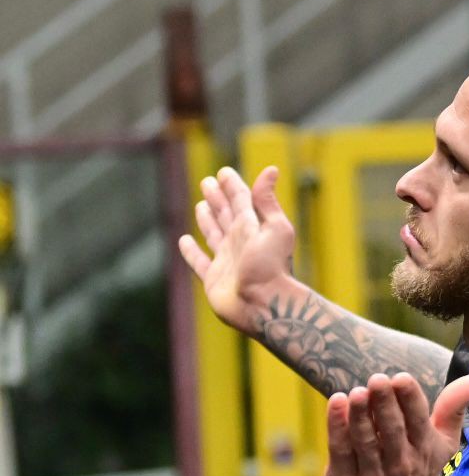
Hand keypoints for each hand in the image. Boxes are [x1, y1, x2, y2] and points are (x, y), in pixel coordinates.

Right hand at [177, 166, 299, 333]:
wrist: (264, 305)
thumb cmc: (271, 267)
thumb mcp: (275, 228)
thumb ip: (267, 201)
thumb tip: (271, 170)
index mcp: (252, 228)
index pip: (241, 200)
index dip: (232, 185)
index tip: (224, 172)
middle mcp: (239, 243)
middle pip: (225, 214)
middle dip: (217, 198)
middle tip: (207, 182)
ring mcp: (227, 261)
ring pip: (213, 234)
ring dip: (207, 219)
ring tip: (202, 205)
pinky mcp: (214, 280)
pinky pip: (199, 262)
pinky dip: (191, 252)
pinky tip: (185, 241)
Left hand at [322, 371, 468, 475]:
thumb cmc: (420, 470)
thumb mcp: (443, 443)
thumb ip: (454, 408)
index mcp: (424, 450)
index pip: (418, 422)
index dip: (410, 399)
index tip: (401, 378)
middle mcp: (400, 466)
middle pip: (392, 431)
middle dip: (385, 404)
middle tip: (377, 379)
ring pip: (366, 442)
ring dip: (360, 416)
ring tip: (356, 392)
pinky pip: (341, 453)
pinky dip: (337, 427)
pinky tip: (336, 402)